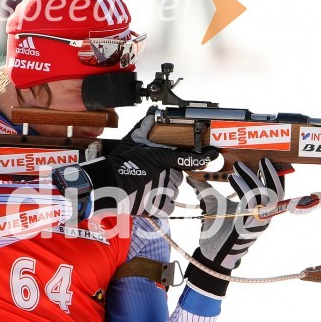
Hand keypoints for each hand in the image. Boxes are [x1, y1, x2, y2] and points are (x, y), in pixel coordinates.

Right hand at [81, 113, 217, 216]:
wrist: (107, 184)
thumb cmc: (119, 163)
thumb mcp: (132, 141)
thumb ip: (145, 127)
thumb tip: (151, 114)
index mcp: (163, 158)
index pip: (189, 159)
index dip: (204, 157)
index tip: (213, 155)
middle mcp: (166, 175)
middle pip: (177, 177)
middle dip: (167, 177)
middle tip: (150, 176)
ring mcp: (163, 191)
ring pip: (173, 192)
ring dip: (163, 191)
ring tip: (146, 187)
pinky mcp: (158, 206)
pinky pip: (168, 206)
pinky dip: (161, 205)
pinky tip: (149, 199)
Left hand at [184, 158, 283, 296]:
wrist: (210, 252)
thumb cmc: (216, 230)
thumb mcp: (212, 203)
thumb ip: (206, 188)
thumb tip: (192, 174)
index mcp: (260, 210)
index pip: (275, 190)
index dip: (274, 175)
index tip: (266, 160)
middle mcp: (263, 216)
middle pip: (276, 191)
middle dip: (269, 173)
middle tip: (260, 159)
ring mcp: (258, 221)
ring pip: (266, 195)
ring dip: (252, 178)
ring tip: (238, 167)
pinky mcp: (249, 225)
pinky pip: (252, 203)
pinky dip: (243, 188)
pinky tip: (233, 179)